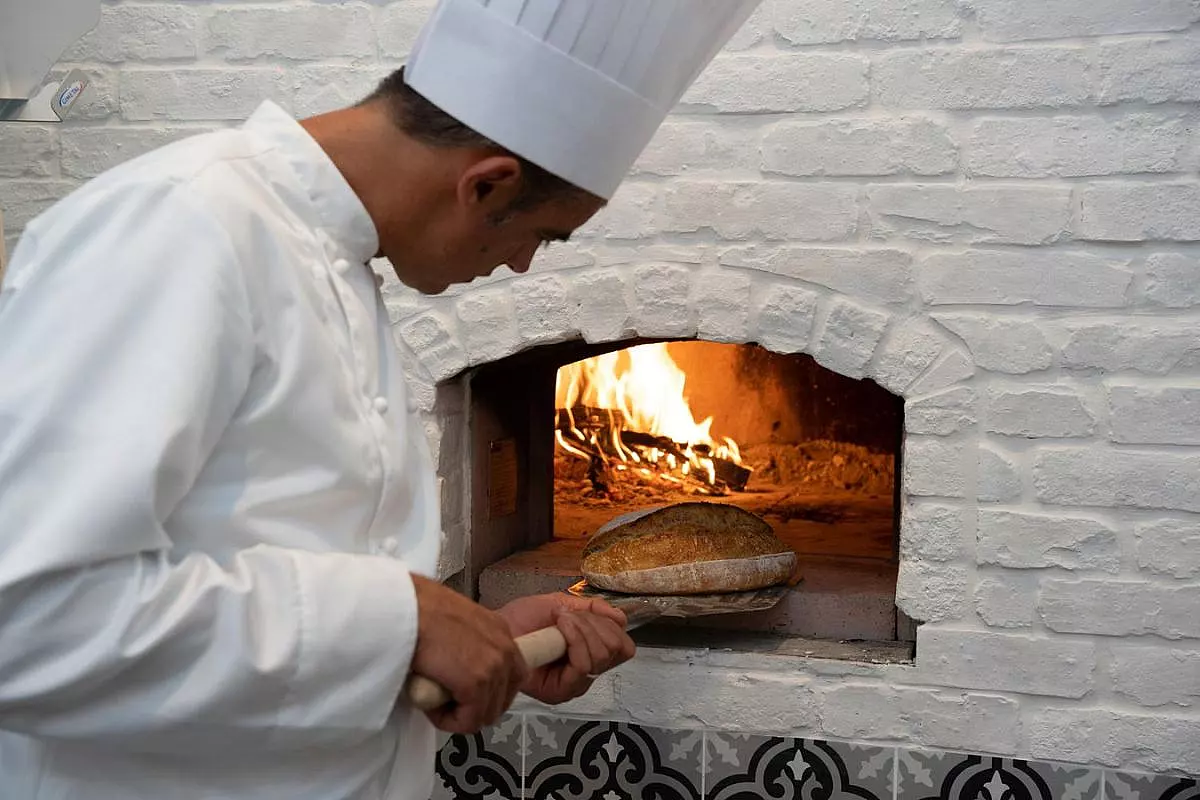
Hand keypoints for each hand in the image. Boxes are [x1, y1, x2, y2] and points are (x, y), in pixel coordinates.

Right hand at [408, 575, 529, 733]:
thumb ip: (467, 644)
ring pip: (485, 714)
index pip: (512, 675)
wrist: (402, 608)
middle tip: (448, 700)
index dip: (488, 691)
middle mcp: (504, 648)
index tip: (467, 693)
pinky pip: (468, 721)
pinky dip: (448, 721)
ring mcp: (493, 667)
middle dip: (475, 707)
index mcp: (499, 630)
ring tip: (434, 697)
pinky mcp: (476, 684)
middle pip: (503, 699)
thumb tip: (459, 668)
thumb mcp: (453, 622)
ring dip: (460, 714)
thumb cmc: (416, 610)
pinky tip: (430, 703)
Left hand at [497, 593, 635, 705]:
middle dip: (595, 624)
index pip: (624, 647)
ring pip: (601, 656)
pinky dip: (575, 639)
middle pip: (617, 650)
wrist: (497, 627)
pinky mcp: (560, 692)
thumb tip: (620, 617)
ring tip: (560, 621)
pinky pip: (583, 665)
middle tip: (569, 617)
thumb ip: (592, 610)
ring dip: (583, 629)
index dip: (612, 626)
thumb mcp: (562, 605)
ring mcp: (574, 684)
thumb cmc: (522, 619)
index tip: (588, 612)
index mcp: (589, 654)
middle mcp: (585, 672)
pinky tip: (559, 628)